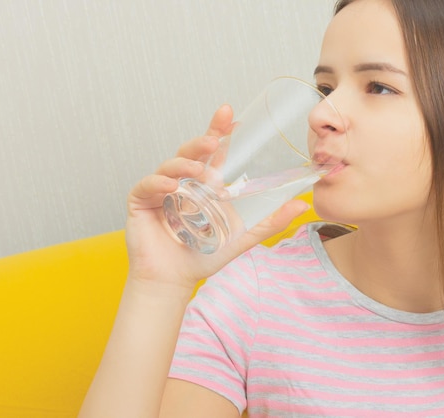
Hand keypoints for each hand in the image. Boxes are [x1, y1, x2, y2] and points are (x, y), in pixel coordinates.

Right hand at [124, 105, 308, 290]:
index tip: (230, 115)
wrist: (177, 279)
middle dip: (202, 139)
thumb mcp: (243, 235)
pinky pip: (147, 185)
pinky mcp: (141, 201)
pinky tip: (170, 185)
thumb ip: (271, 221)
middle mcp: (184, 181)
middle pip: (192, 151)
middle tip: (214, 138)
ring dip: (184, 163)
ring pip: (171, 164)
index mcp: (206, 183)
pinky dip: (158, 182)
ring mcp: (162, 189)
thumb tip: (302, 205)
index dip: (220, 131)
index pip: (213, 151)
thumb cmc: (206, 255)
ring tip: (197, 169)